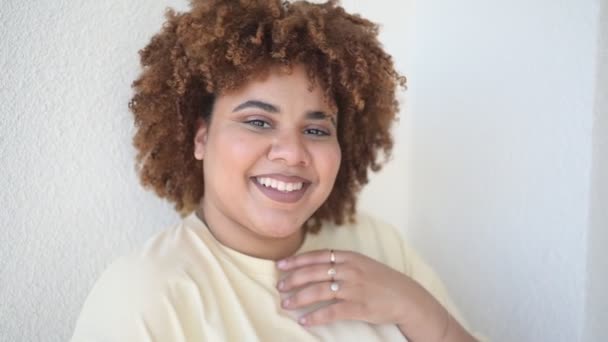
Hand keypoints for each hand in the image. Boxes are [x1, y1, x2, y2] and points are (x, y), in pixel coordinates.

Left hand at [275, 249, 429, 328]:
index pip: (318, 256)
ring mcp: (355, 288)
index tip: (281, 265)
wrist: (406, 297)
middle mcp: (350, 270)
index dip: (297, 260)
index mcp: (350, 257)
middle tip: (279, 286)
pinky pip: (332, 312)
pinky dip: (316, 317)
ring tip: (286, 304)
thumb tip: (314, 265)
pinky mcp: (360, 307)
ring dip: (300, 298)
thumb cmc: (381, 281)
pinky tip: (304, 321)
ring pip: (320, 291)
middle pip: (315, 273)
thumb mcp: (362, 263)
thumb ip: (341, 262)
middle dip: (294, 280)